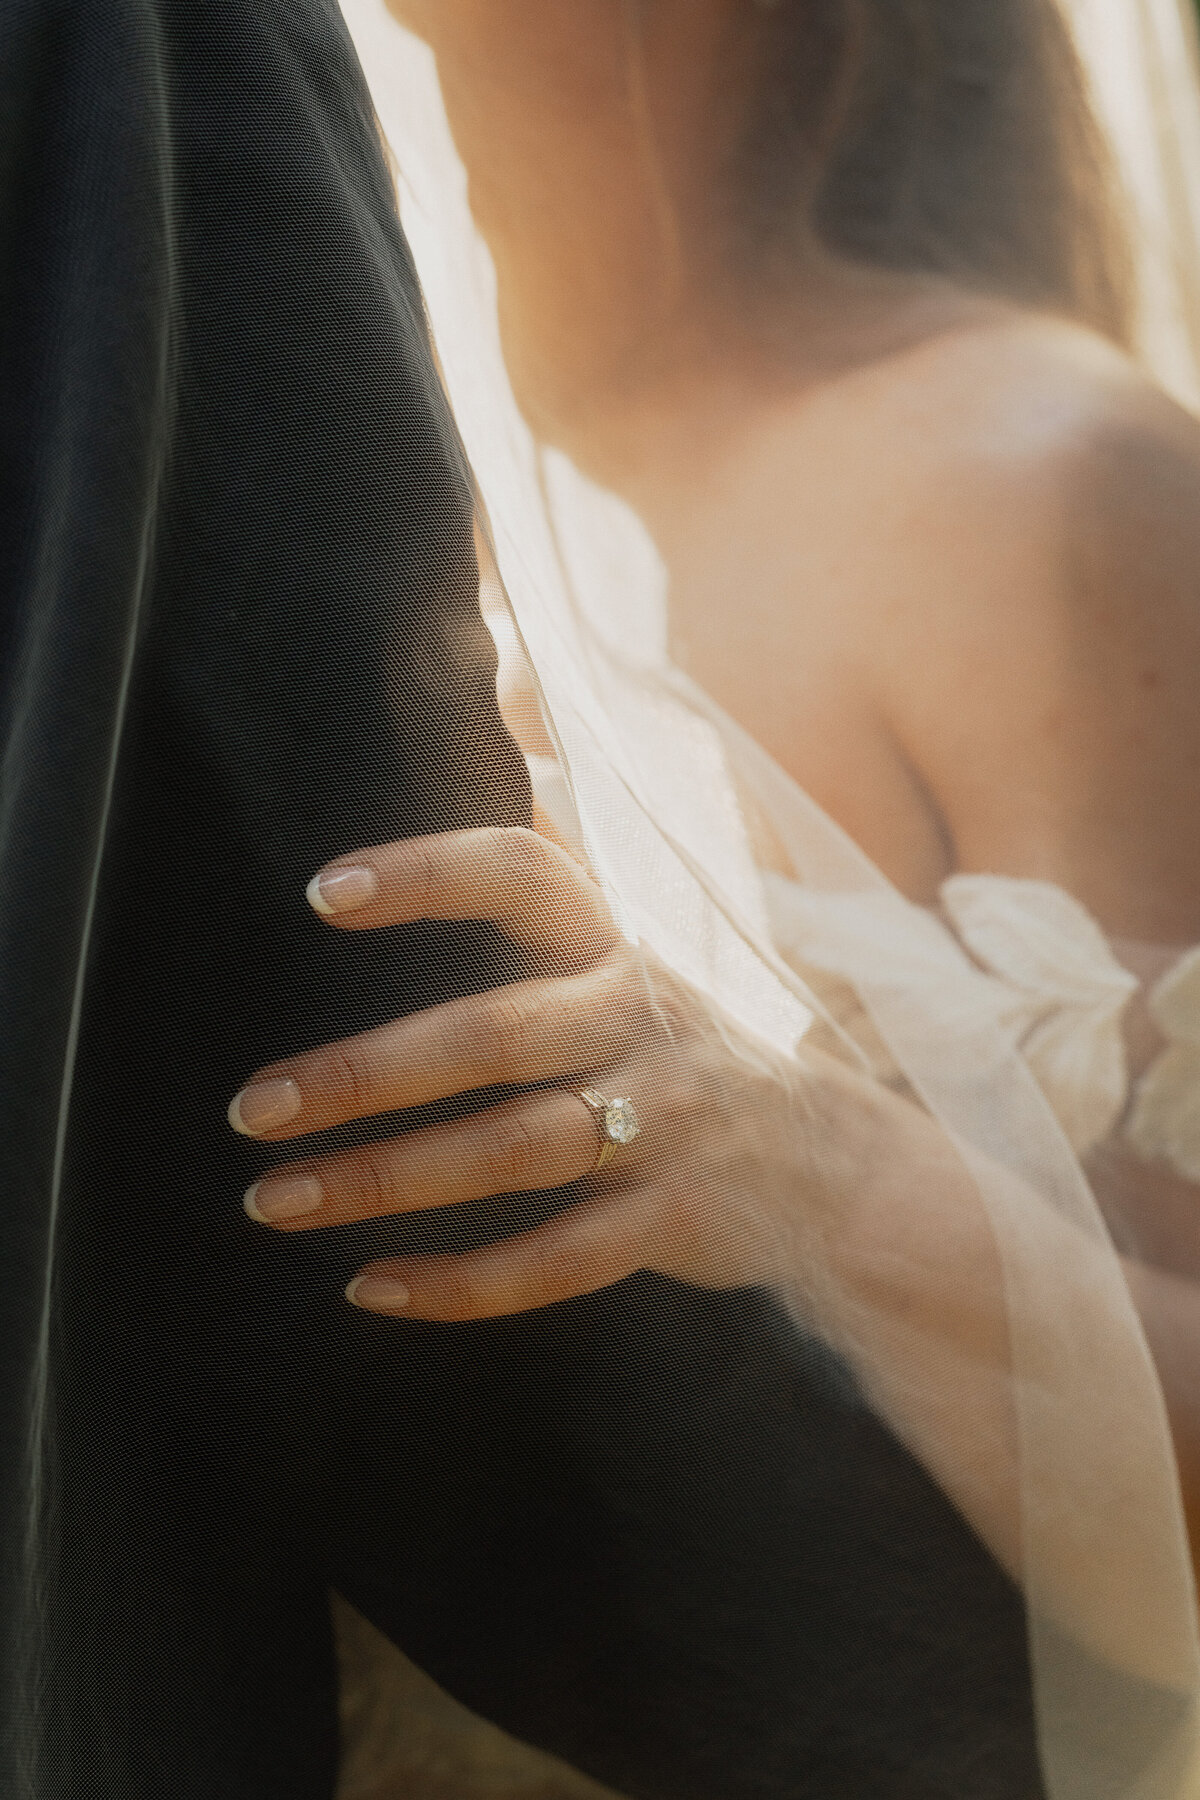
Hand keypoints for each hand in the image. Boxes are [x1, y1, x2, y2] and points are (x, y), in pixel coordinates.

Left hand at [228, 827, 828, 1319]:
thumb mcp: (632, 950)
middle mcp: (639, 1022)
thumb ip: (561, 862)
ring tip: (271, 1201)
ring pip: (512, 1153)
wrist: (831, 1168)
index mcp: (615, 945)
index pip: (524, 873)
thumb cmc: (687, 1047)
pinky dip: (459, 1283)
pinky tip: (368, 1286)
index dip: (428, 874)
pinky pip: (555, 1262)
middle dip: (363, 1074)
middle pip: (492, 1037)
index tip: (322, 895)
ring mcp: (662, 1126)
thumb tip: (500, 716)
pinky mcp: (671, 1223)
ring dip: (385, 1180)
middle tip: (251, 1110)